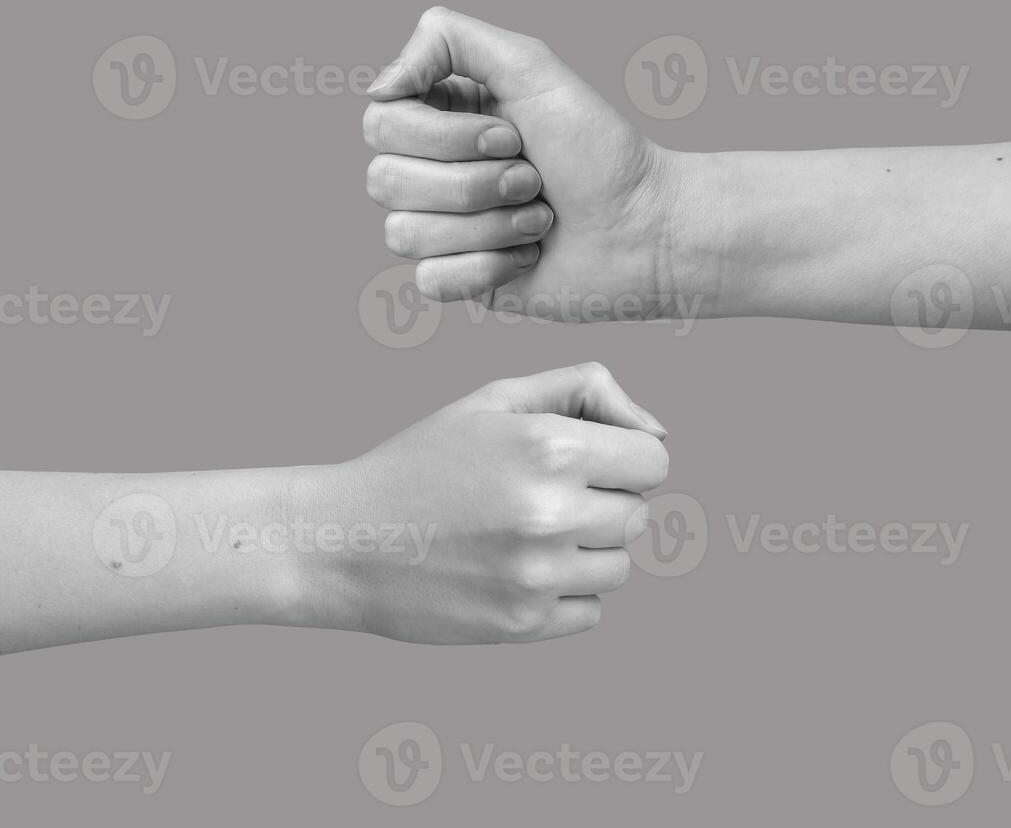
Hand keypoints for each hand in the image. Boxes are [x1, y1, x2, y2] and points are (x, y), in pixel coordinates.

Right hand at [301, 364, 668, 644]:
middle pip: (639, 515)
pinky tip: (516, 571)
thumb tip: (660, 432)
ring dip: (587, 551)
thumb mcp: (496, 400)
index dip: (625, 458)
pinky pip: (592, 610)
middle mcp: (551, 512)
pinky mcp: (523, 624)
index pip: (654, 461)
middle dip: (603, 503)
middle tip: (542, 496)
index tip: (587, 462)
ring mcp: (538, 574)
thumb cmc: (426, 460)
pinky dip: (567, 594)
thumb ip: (586, 390)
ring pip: (621, 566)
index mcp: (550, 446)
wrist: (345, 540)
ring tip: (525, 534)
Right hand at [363, 8, 676, 319]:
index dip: (442, 136)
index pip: (381, 124)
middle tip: (534, 178)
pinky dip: (488, 268)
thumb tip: (377, 87)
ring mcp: (443, 230)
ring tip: (540, 219)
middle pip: (385, 180)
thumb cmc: (599, 149)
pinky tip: (528, 256)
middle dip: (474, 182)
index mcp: (442, 118)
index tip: (511, 135)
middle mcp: (433, 172)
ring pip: (405, 234)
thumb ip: (447, 40)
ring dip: (489, 224)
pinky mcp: (461, 280)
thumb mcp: (530, 66)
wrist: (645, 228)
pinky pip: (430, 281)